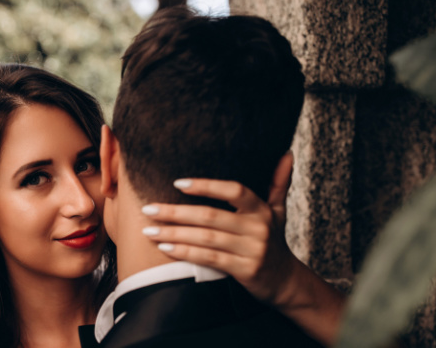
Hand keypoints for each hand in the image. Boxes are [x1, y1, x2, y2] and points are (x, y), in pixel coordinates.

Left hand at [141, 154, 296, 302]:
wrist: (285, 281)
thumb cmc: (273, 241)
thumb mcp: (278, 211)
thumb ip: (278, 182)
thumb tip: (287, 153)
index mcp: (261, 210)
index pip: (234, 190)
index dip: (206, 186)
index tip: (177, 183)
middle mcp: (258, 228)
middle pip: (211, 216)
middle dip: (175, 212)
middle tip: (148, 209)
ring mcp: (251, 250)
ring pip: (205, 238)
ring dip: (173, 233)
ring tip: (149, 230)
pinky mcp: (244, 270)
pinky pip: (209, 259)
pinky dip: (185, 252)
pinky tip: (165, 248)